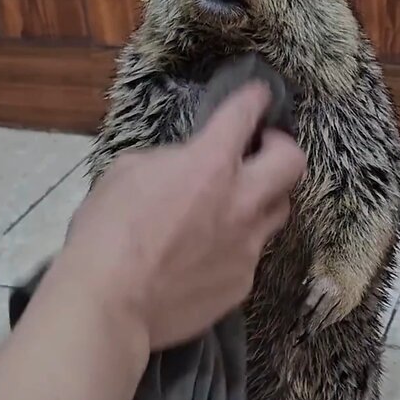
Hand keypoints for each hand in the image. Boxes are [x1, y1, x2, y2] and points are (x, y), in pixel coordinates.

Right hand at [47, 82, 305, 350]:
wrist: (110, 303)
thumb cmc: (106, 232)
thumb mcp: (126, 173)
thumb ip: (169, 161)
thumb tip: (184, 165)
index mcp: (210, 163)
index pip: (244, 116)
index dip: (254, 100)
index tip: (259, 96)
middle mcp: (241, 201)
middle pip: (292, 163)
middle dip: (282, 148)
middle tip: (261, 151)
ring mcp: (247, 246)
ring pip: (278, 212)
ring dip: (262, 200)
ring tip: (236, 205)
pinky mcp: (243, 283)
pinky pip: (251, 255)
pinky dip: (236, 247)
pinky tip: (207, 256)